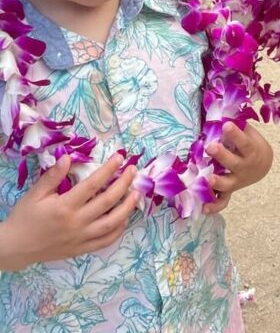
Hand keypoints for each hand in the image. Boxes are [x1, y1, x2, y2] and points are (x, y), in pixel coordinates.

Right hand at [0, 154, 138, 270]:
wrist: (16, 247)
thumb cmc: (25, 217)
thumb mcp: (35, 193)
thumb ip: (53, 176)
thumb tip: (69, 158)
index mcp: (65, 206)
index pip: (93, 185)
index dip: (108, 170)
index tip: (120, 158)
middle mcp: (76, 223)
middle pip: (107, 202)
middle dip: (124, 184)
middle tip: (133, 170)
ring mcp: (80, 238)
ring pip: (111, 224)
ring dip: (127, 208)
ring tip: (136, 193)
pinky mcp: (80, 250)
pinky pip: (104, 242)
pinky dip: (117, 230)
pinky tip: (124, 219)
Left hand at [204, 123, 272, 213]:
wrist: (262, 164)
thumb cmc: (252, 144)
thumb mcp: (249, 134)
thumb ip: (237, 126)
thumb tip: (220, 112)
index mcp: (251, 151)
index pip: (244, 142)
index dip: (236, 134)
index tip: (226, 125)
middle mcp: (244, 167)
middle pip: (233, 162)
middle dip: (222, 155)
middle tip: (211, 146)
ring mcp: (237, 181)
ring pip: (228, 184)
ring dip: (218, 182)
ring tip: (207, 179)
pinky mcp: (231, 191)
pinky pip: (223, 201)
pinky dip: (214, 206)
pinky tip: (204, 208)